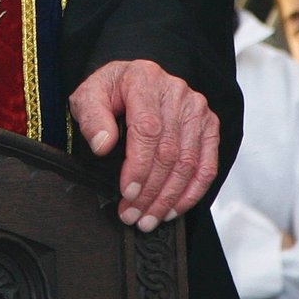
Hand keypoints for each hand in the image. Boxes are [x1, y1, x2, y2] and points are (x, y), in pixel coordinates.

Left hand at [69, 59, 218, 230]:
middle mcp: (176, 92)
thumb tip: (102, 145)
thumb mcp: (89, 96)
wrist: (133, 80)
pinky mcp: (209, 125)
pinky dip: (191, 193)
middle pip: (169, 151)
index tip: (127, 192)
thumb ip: (91, 117)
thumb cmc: (111, 91)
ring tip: (149, 218)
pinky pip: (207, 165)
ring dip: (169, 198)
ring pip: (189, 163)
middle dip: (151, 191)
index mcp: (145, 80)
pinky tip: (173, 209)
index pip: (148, 130)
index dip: (139, 166)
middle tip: (133, 215)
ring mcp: (196, 109)